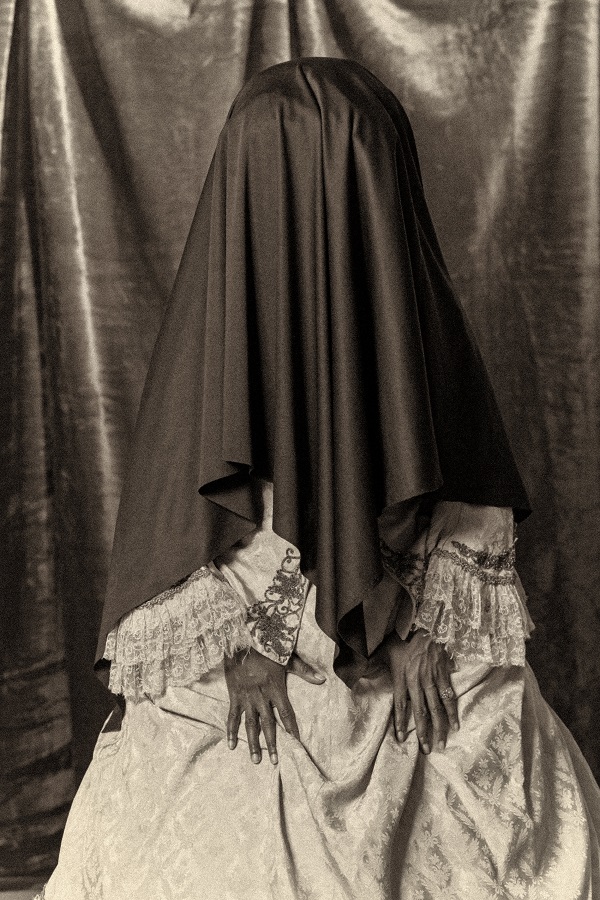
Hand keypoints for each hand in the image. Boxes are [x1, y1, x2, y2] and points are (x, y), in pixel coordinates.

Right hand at [224, 647, 324, 764]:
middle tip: (274, 762)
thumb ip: (304, 670)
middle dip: (272, 743)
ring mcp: (246, 697)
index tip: (296, 743)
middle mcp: (261, 696)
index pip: (286, 713)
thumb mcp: (286, 657)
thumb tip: (322, 679)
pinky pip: (232, 716)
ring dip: (253, 743)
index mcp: (275, 688)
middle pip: (268, 724)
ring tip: (256, 760)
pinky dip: (231, 730)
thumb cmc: (265, 647)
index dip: (292, 728)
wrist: (240, 639)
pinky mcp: (234, 695)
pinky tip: (231, 744)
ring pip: (250, 724)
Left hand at [380, 629, 458, 753]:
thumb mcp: (383, 649)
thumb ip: (371, 663)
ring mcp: (432, 678)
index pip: (401, 704)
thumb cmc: (402, 635)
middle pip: (421, 711)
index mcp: (401, 675)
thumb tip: (356, 674)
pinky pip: (449, 695)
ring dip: (440, 727)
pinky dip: (452, 711)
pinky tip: (456, 724)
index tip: (401, 739)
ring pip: (436, 707)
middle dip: (424, 732)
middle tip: (427, 750)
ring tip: (441, 743)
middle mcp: (417, 680)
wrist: (425, 621)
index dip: (401, 723)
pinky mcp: (443, 673)